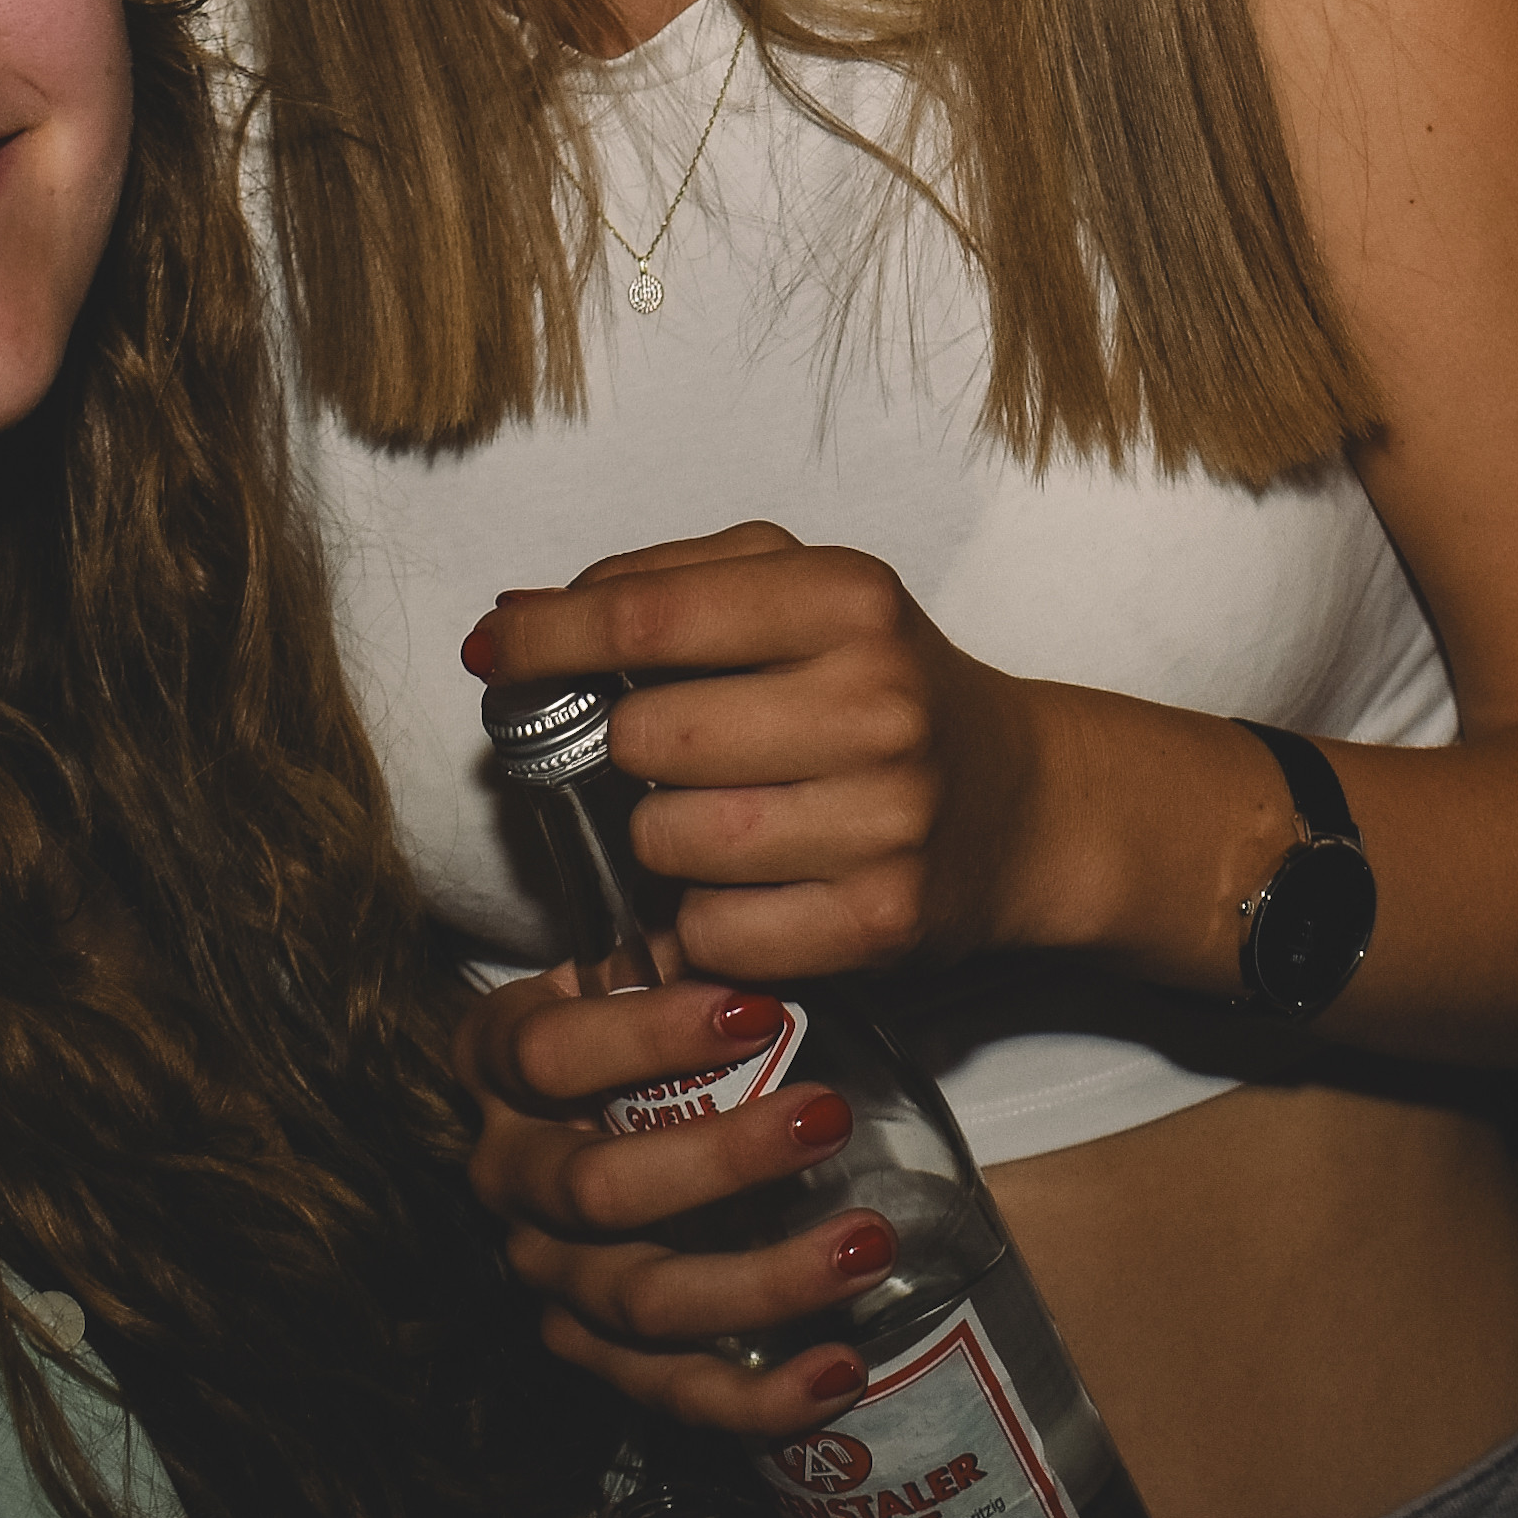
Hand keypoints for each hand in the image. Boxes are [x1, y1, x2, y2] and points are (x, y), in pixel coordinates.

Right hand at [456, 966, 887, 1436]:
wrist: (558, 1112)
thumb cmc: (620, 1027)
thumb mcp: (630, 974)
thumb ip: (686, 956)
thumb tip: (772, 928)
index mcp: (498, 1066)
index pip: (550, 1054)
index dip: (650, 1035)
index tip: (760, 1011)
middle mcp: (509, 1176)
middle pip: (597, 1190)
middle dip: (721, 1160)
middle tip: (828, 1120)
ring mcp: (547, 1274)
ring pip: (641, 1300)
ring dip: (762, 1280)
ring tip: (867, 1245)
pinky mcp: (588, 1352)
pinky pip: (667, 1391)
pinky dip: (756, 1396)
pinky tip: (840, 1370)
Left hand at [465, 523, 1066, 979]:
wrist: (1023, 803)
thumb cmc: (881, 687)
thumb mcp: (802, 593)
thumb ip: (663, 586)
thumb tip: (512, 623)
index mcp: (849, 599)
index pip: (649, 618)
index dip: (549, 641)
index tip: (495, 654)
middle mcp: (876, 703)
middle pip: (645, 739)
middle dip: (628, 752)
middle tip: (669, 753)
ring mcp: (885, 818)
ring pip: (668, 842)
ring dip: (664, 839)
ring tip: (721, 819)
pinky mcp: (880, 920)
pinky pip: (713, 932)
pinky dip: (705, 918)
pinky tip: (752, 886)